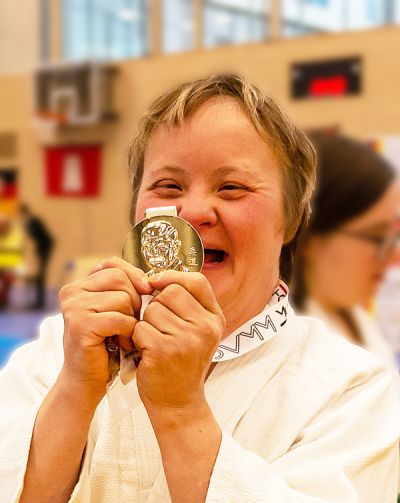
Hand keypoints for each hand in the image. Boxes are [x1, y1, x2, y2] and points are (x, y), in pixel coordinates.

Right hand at [59, 257, 152, 396]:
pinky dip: (128, 332)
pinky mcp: (82, 325)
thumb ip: (124, 290)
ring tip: (124, 334)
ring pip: (123, 298)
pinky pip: (120, 318)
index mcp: (78, 285)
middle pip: (120, 279)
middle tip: (130, 322)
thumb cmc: (105, 345)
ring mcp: (75, 308)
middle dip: (135, 299)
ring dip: (132, 318)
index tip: (147, 289)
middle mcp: (72, 293)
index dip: (133, 273)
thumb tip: (149, 279)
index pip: (112, 264)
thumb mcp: (114, 311)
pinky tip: (122, 343)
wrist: (86, 380)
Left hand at [132, 270, 224, 412]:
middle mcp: (205, 327)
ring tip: (154, 341)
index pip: (197, 281)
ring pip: (153, 309)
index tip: (156, 283)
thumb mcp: (197, 332)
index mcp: (215, 319)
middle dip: (156, 305)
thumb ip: (187, 305)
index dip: (173, 277)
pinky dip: (136, 338)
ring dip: (146, 323)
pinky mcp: (164, 350)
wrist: (178, 403)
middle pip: (170, 292)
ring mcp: (186, 339)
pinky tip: (145, 351)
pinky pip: (140, 327)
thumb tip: (158, 277)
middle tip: (158, 327)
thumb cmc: (182, 363)